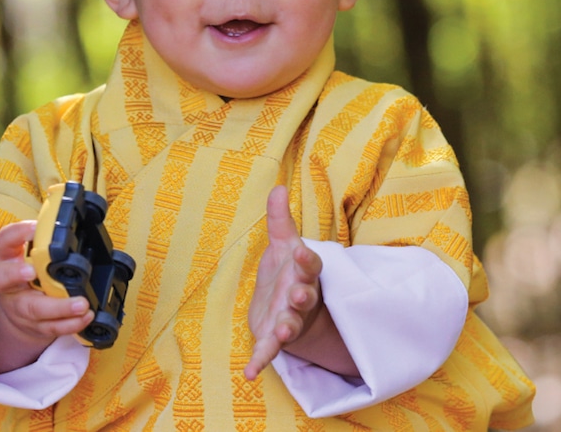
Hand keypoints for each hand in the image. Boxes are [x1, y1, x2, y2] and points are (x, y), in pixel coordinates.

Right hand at [0, 221, 93, 374]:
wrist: (20, 309)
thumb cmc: (33, 269)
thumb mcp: (33, 251)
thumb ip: (50, 236)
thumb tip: (82, 211)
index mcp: (8, 256)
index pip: (5, 241)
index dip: (16, 234)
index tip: (33, 228)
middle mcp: (8, 282)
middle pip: (3, 279)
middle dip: (16, 275)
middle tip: (32, 271)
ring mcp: (19, 306)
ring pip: (32, 309)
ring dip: (58, 308)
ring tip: (82, 304)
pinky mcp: (33, 324)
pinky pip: (50, 328)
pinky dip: (70, 325)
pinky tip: (86, 317)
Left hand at [244, 185, 322, 380]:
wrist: (290, 305)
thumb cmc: (288, 270)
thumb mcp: (282, 243)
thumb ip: (279, 218)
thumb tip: (277, 187)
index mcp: (304, 272)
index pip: (310, 265)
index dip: (307, 260)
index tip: (303, 252)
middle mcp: (301, 297)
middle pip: (305, 296)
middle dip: (303, 296)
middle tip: (300, 295)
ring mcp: (289, 319)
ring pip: (291, 325)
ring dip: (287, 329)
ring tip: (282, 333)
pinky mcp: (274, 337)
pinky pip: (269, 351)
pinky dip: (260, 361)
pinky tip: (249, 373)